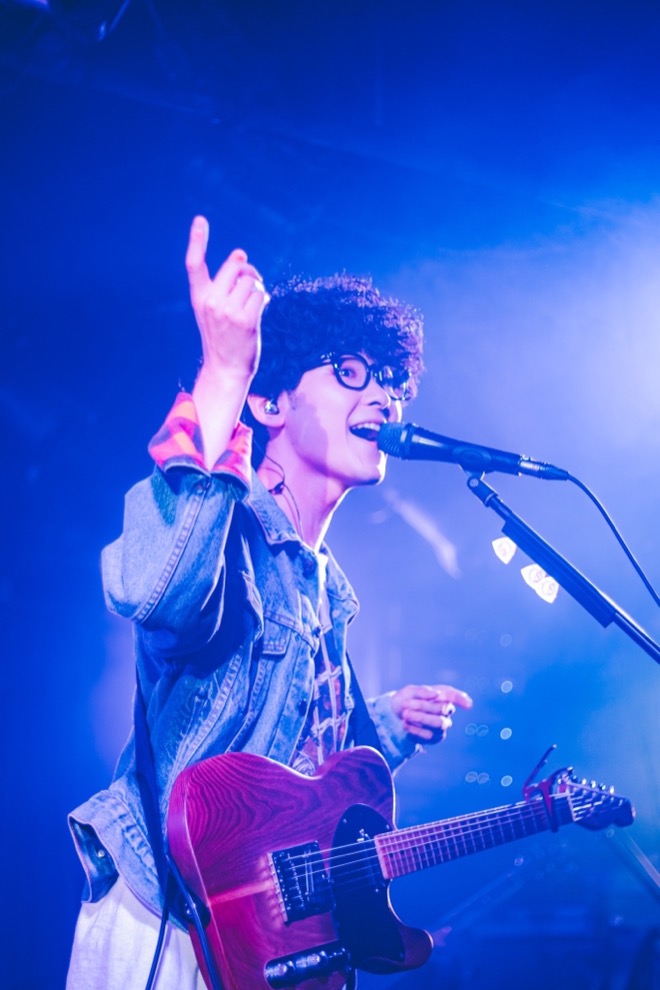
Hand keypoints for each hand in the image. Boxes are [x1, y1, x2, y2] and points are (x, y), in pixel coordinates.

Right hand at [186, 215, 267, 381]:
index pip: (194, 264)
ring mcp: (227, 311)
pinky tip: (260, 311)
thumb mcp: (215, 311)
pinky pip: (261, 295)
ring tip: (254, 304)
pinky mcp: (245, 320)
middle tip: (253, 282)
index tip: (200, 220)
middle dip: (247, 271)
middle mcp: (210, 302)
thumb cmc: (224, 338)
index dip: (197, 241)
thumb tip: (241, 254)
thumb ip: (224, 285)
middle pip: (234, 266)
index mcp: (199, 298)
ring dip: (258, 289)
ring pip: (250, 281)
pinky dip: (264, 300)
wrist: (226, 369)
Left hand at [391, 684, 472, 743]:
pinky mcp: (434, 738)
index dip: (461, 700)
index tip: (468, 705)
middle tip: (405, 705)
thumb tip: (436, 694)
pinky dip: (415, 730)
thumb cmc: (408, 699)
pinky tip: (405, 724)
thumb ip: (422, 691)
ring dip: (421, 718)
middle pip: (443, 709)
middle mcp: (446, 711)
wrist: (396, 714)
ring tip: (405, 714)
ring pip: (439, 723)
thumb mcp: (410, 691)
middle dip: (423, 706)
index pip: (454, 696)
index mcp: (442, 696)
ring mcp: (441, 725)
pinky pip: (429, 736)